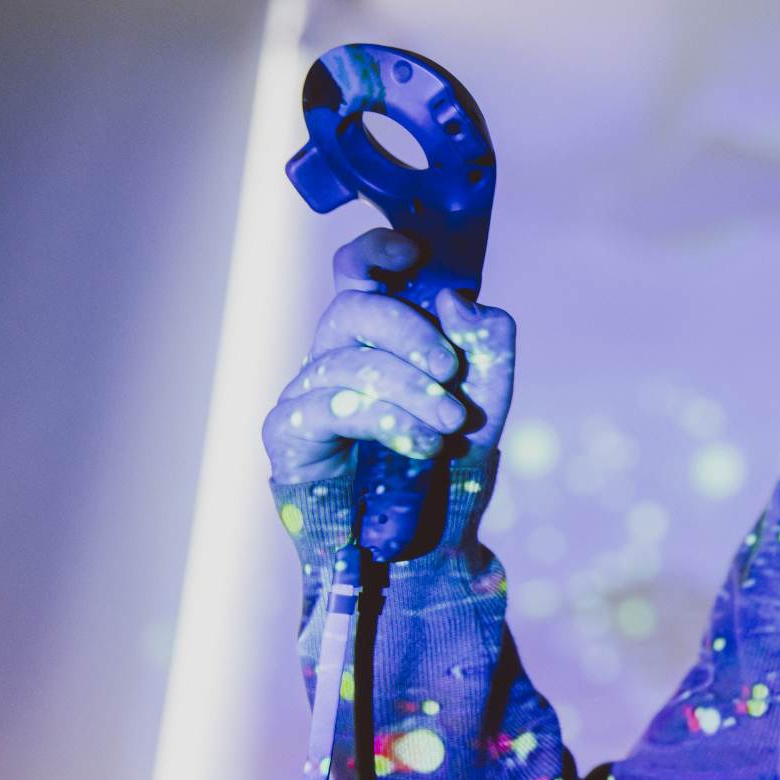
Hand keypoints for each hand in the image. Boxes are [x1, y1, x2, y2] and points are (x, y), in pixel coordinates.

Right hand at [264, 229, 517, 484]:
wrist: (432, 529)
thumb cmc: (452, 450)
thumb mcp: (489, 392)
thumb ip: (486, 340)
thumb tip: (454, 300)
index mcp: (379, 331)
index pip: (357, 271)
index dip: (374, 250)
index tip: (412, 253)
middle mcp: (337, 351)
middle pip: (351, 307)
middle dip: (407, 332)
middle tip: (449, 370)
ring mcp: (308, 389)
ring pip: (349, 363)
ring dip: (409, 391)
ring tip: (449, 424)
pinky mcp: (289, 430)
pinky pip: (329, 406)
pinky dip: (385, 420)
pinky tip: (421, 444)